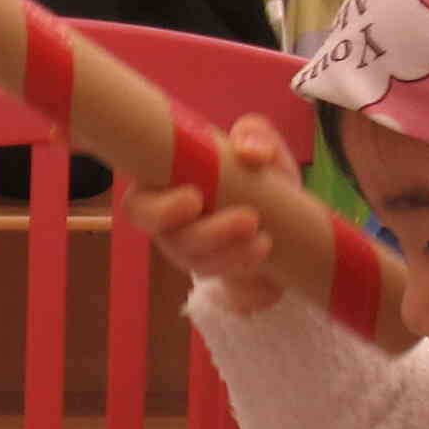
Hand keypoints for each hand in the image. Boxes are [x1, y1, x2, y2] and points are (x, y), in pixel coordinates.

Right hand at [124, 112, 292, 313]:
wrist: (289, 217)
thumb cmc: (258, 174)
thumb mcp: (260, 146)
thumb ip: (255, 134)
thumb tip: (249, 152)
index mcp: (165, 192)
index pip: (139, 207)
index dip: (158, 210)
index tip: (195, 199)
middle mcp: (172, 230)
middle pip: (170, 242)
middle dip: (207, 235)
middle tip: (249, 219)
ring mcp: (196, 259)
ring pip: (199, 266)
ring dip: (231, 256)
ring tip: (265, 240)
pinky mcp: (225, 285)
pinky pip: (230, 293)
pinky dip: (251, 282)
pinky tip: (268, 263)